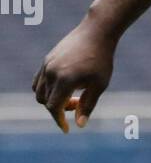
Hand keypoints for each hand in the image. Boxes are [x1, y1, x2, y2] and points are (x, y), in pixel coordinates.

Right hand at [32, 17, 115, 131]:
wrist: (96, 33)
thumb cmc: (101, 60)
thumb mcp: (99, 85)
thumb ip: (88, 105)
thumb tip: (79, 125)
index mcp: (64, 80)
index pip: (53, 107)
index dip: (59, 120)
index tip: (66, 129)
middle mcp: (51, 72)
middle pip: (45, 101)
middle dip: (58, 109)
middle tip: (78, 104)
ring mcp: (47, 65)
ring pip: (39, 91)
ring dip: (51, 100)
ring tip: (71, 95)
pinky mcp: (47, 59)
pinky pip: (39, 80)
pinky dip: (46, 89)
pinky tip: (63, 87)